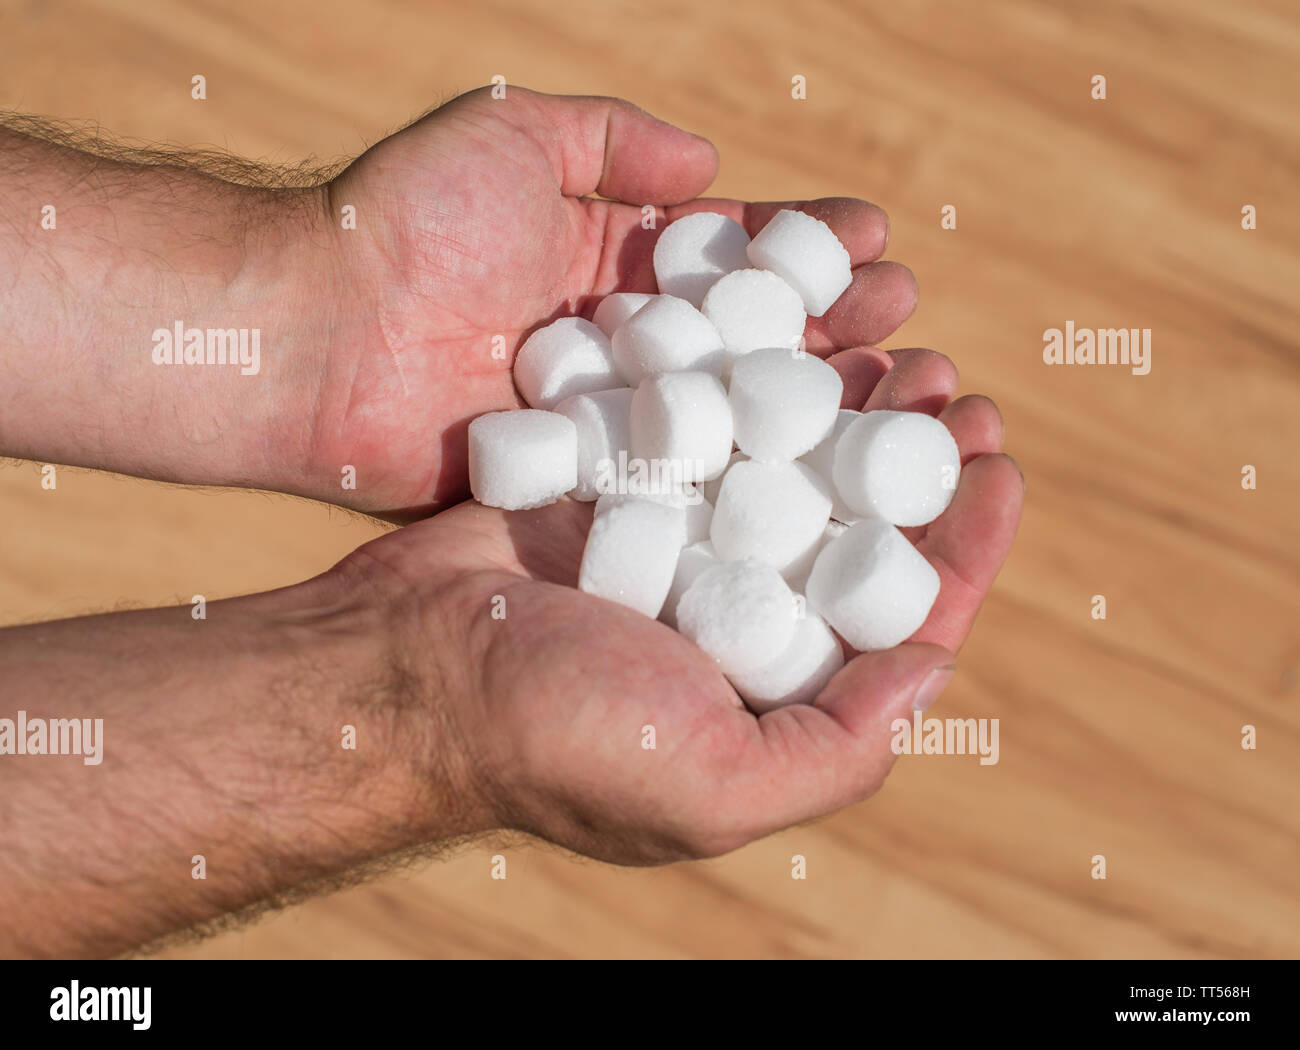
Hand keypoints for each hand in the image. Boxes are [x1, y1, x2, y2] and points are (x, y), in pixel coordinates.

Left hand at [316, 86, 919, 517]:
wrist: (315, 341)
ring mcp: (607, 423)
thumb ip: (609, 138)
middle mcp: (621, 349)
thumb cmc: (404, 224)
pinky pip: (677, 486)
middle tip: (905, 322)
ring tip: (892, 388)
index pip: (729, 257)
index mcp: (608, 264)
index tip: (875, 240)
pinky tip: (817, 481)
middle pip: (746, 340)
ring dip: (809, 407)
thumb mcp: (511, 136)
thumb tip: (709, 162)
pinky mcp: (585, 488)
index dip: (803, 248)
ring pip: (728, 418)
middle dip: (830, 326)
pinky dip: (746, 484)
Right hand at [336, 349, 1022, 863]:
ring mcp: (677, 543)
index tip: (1000, 469)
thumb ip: (839, 747)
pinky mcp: (621, 485)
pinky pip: (707, 423)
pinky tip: (798, 337)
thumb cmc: (558, 738)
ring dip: (848, 408)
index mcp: (770, 692)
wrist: (406, 669)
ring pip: (787, 464)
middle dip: (912, 463)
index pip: (897, 619)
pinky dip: (756, 381)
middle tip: (956, 391)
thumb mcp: (718, 786)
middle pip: (849, 528)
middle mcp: (732, 617)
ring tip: (902, 352)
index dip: (962, 545)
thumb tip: (937, 670)